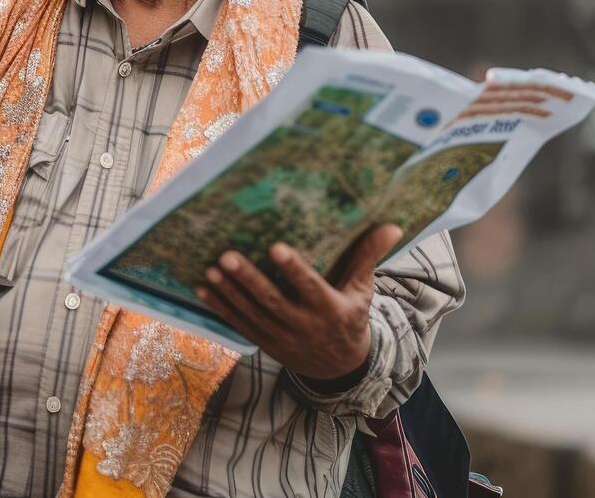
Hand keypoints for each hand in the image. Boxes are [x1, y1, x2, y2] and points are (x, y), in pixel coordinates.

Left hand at [196, 224, 403, 380]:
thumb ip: (368, 257)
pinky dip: (221, 308)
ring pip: (253, 314)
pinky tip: (203, 288)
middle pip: (273, 302)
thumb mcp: (363, 290)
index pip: (311, 288)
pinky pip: (240, 325)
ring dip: (229, 292)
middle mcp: (306, 327)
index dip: (294, 270)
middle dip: (249, 280)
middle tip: (226, 256)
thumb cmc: (351, 316)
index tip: (275, 247)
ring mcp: (283, 338)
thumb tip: (391, 225)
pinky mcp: (266, 344)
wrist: (341, 369)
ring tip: (211, 269)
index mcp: (332, 310)